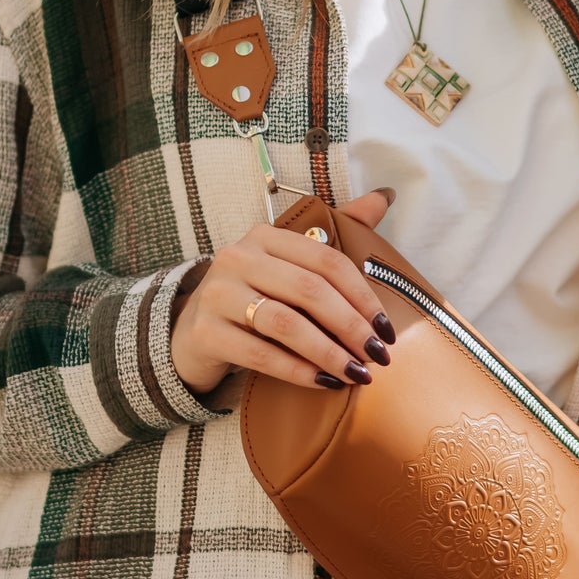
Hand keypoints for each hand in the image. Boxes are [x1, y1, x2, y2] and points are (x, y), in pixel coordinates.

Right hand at [169, 188, 397, 394]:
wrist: (191, 335)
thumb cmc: (253, 299)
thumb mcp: (290, 267)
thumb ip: (337, 232)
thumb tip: (384, 196)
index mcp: (265, 237)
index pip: (327, 261)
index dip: (363, 296)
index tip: (387, 329)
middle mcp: (239, 257)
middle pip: (310, 291)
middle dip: (352, 327)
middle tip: (378, 356)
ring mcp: (218, 294)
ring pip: (287, 324)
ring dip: (329, 352)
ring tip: (357, 373)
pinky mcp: (206, 332)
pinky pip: (261, 354)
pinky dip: (299, 371)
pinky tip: (324, 382)